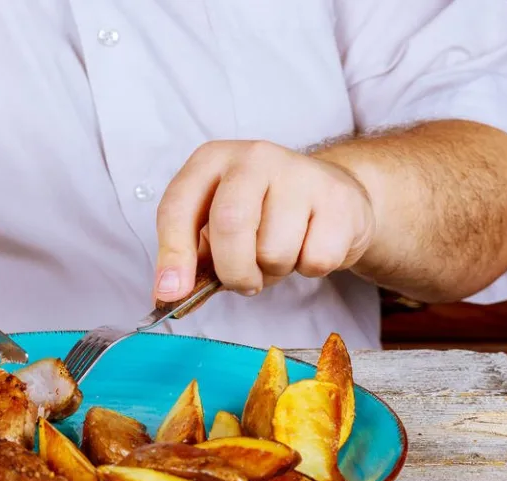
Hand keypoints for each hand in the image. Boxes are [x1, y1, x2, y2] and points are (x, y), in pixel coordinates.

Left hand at [154, 140, 375, 300]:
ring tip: (281, 253)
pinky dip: (309, 269)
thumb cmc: (264, 215)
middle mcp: (253, 157)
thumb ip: (191, 263)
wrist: (332, 196)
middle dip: (233, 271)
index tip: (171, 292)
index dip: (172, 255)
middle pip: (230, 225)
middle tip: (245, 282)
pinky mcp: (338, 199)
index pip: (178, 207)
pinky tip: (310, 245)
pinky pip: (315, 259)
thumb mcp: (217, 230)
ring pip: (274, 251)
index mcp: (211, 161)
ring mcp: (300, 173)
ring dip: (274, 271)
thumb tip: (168, 296)